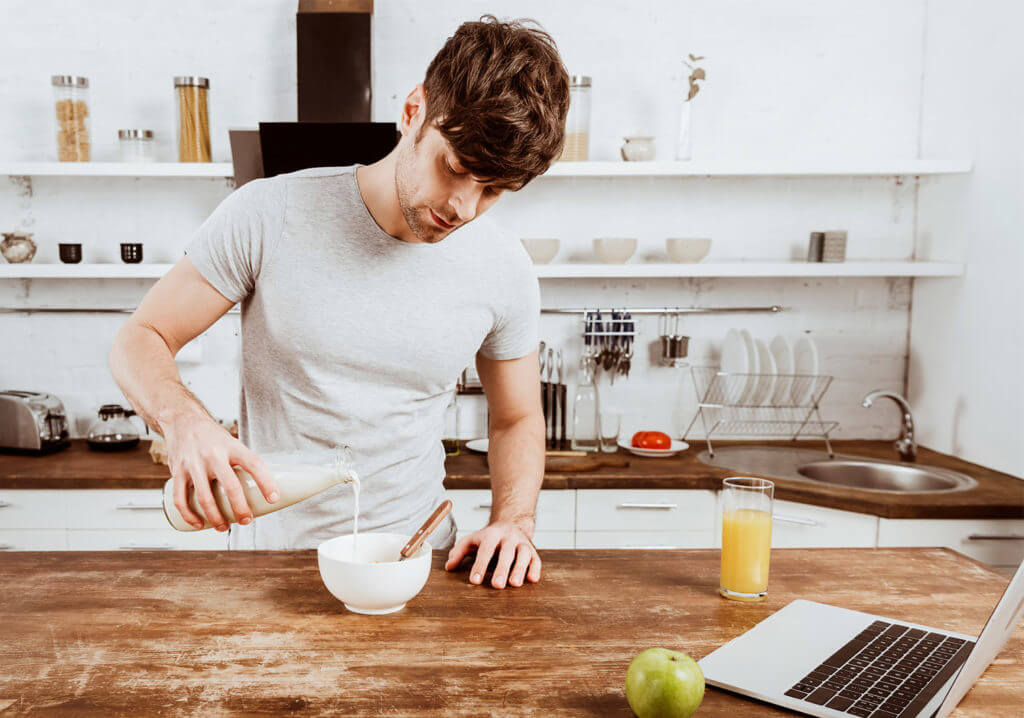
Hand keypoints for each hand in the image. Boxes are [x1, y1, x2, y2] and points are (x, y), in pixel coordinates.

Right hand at [162, 413, 277, 531]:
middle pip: (230, 486)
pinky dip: (189, 515)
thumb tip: (261, 487)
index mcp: (231, 446)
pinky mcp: (177, 472)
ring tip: (224, 527)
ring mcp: (194, 464)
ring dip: (216, 518)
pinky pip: (181, 498)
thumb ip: (242, 463)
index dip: (266, 482)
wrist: (182, 420)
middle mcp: (213, 455)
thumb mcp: (232, 442)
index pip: (253, 463)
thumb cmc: (212, 436)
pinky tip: (198, 524)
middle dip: (240, 508)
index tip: (273, 498)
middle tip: (246, 520)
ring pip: (205, 497)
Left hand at [444, 520, 541, 588]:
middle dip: (502, 569)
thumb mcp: (472, 540)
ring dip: (520, 569)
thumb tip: (449, 566)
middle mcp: (508, 537)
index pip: (485, 549)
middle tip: (497, 586)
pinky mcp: (532, 551)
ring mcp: (522, 543)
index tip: (475, 580)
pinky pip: (536, 559)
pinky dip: (535, 569)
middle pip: (506, 552)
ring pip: (523, 554)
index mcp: (491, 534)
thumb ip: (459, 552)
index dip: (480, 565)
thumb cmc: (489, 537)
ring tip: (514, 584)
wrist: (511, 523)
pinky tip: (532, 579)